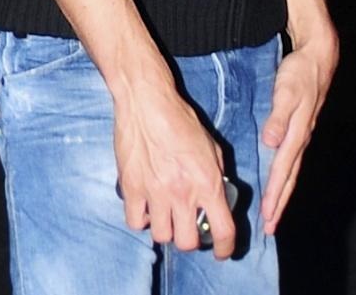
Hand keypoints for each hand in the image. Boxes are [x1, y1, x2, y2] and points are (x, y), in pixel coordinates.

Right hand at [113, 82, 234, 257]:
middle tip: (191, 226)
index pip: (221, 229)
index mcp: (207, 182)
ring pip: (161, 236)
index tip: (222, 251)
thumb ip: (217, 175)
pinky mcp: (130, 189)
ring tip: (168, 214)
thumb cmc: (182, 120)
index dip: (224, 247)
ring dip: (167, 229)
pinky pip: (136, 222)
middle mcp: (182, 193)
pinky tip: (148, 207)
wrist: (148, 104)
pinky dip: (143, 220)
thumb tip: (219, 197)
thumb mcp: (212, 146)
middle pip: (187, 242)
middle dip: (192, 239)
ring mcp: (154, 193)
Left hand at [259, 29, 338, 233]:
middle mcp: (301, 138)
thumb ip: (279, 116)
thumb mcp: (287, 91)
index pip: (282, 170)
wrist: (319, 55)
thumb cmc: (301, 72)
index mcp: (297, 133)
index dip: (274, 194)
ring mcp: (302, 134)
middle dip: (279, 202)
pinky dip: (284, 175)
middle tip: (269, 228)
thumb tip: (271, 141)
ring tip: (274, 212)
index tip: (267, 216)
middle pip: (289, 177)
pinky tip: (279, 179)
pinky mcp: (300, 128)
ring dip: (282, 192)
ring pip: (291, 170)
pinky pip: (291, 159)